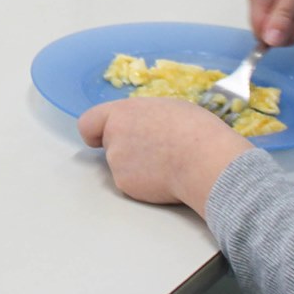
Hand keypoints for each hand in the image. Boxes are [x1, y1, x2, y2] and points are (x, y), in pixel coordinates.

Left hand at [78, 98, 251, 209]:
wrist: (204, 161)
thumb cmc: (194, 130)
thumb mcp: (167, 108)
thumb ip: (142, 116)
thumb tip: (141, 124)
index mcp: (122, 113)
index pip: (88, 122)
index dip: (94, 131)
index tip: (99, 137)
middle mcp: (113, 138)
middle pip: (108, 145)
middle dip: (124, 148)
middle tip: (151, 150)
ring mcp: (117, 164)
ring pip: (121, 166)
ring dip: (136, 166)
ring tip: (166, 162)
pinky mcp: (126, 186)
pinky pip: (132, 183)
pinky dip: (144, 182)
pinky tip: (165, 177)